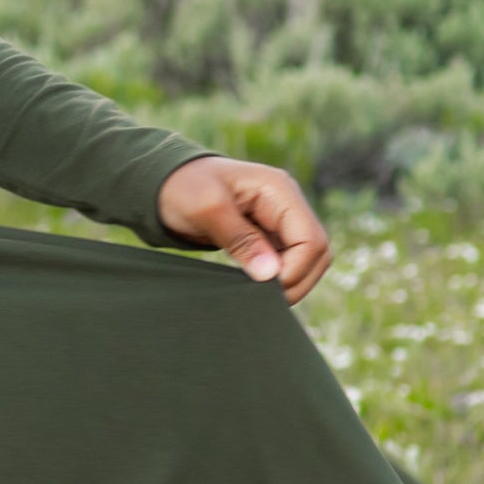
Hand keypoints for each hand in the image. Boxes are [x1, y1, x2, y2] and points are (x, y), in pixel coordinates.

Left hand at [157, 156, 331, 300]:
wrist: (165, 183)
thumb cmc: (183, 187)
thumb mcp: (206, 209)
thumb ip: (240, 240)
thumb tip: (271, 274)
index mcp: (279, 190)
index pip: (312, 240)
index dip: (295, 270)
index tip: (265, 286)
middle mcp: (287, 204)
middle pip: (318, 253)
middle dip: (297, 281)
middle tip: (263, 300)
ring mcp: (280, 220)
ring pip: (308, 261)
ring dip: (290, 282)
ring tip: (257, 296)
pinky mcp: (270, 235)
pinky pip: (288, 262)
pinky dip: (278, 279)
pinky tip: (255, 288)